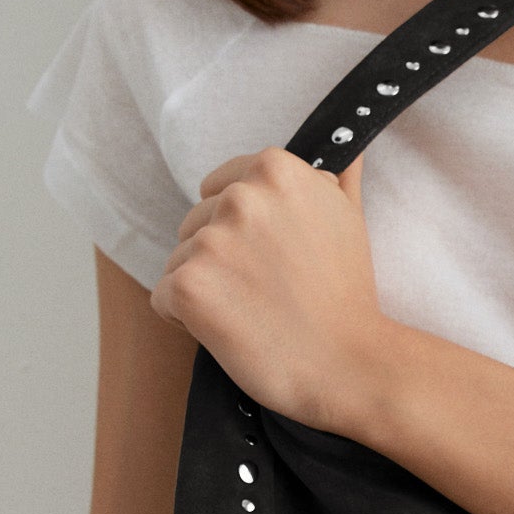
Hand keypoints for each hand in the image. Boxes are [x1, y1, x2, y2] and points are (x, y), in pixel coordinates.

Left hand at [150, 146, 390, 430]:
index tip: (270, 257)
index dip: (239, 229)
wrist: (349, 363)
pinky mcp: (189, 286)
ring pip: (179, 261)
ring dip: (205, 289)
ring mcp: (211, 241)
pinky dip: (187, 320)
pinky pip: (164, 298)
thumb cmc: (348, 295)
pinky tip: (230, 331)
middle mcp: (240, 197)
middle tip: (267, 291)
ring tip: (252, 313)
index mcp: (275, 170)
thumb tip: (346, 149)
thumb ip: (336, 178)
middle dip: (220, 259)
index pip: (219, 188)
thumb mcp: (348, 218)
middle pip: (195, 224)